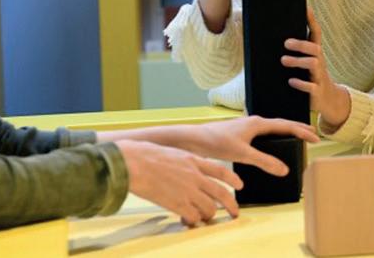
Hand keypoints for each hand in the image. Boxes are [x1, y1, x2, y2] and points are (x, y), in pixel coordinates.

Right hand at [114, 139, 242, 226]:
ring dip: (208, 215)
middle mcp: (195, 176)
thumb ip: (184, 162)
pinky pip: (193, 217)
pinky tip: (186, 221)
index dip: (233, 179)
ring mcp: (187, 190)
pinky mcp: (177, 203)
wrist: (133, 162)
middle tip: (234, 213)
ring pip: (210, 208)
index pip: (221, 170)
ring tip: (203, 218)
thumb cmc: (145, 155)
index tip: (239, 185)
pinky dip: (192, 221)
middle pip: (222, 193)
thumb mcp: (172, 152)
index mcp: (193, 160)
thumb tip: (186, 167)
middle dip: (231, 205)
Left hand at [186, 116, 319, 174]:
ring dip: (286, 133)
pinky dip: (273, 139)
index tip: (316, 137)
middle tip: (313, 134)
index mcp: (258, 123)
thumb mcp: (243, 154)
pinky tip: (271, 147)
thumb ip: (264, 162)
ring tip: (296, 139)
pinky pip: (263, 135)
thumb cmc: (217, 142)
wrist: (195, 139)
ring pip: (272, 129)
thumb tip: (284, 170)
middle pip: (282, 124)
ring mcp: (247, 127)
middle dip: (298, 129)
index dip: (302, 131)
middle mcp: (254, 122)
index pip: (287, 126)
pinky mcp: (240, 134)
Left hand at [281, 8, 350, 127]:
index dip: (312, 21)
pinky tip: (291, 81)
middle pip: (315, 48)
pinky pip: (312, 87)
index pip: (316, 34)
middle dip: (301, 44)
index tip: (306, 9)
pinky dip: (301, 83)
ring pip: (314, 64)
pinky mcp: (318, 92)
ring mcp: (320, 77)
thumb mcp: (307, 63)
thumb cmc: (312, 77)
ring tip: (284, 61)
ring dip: (298, 61)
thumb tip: (278, 36)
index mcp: (316, 54)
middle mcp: (319, 63)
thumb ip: (297, 51)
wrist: (328, 100)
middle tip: (286, 43)